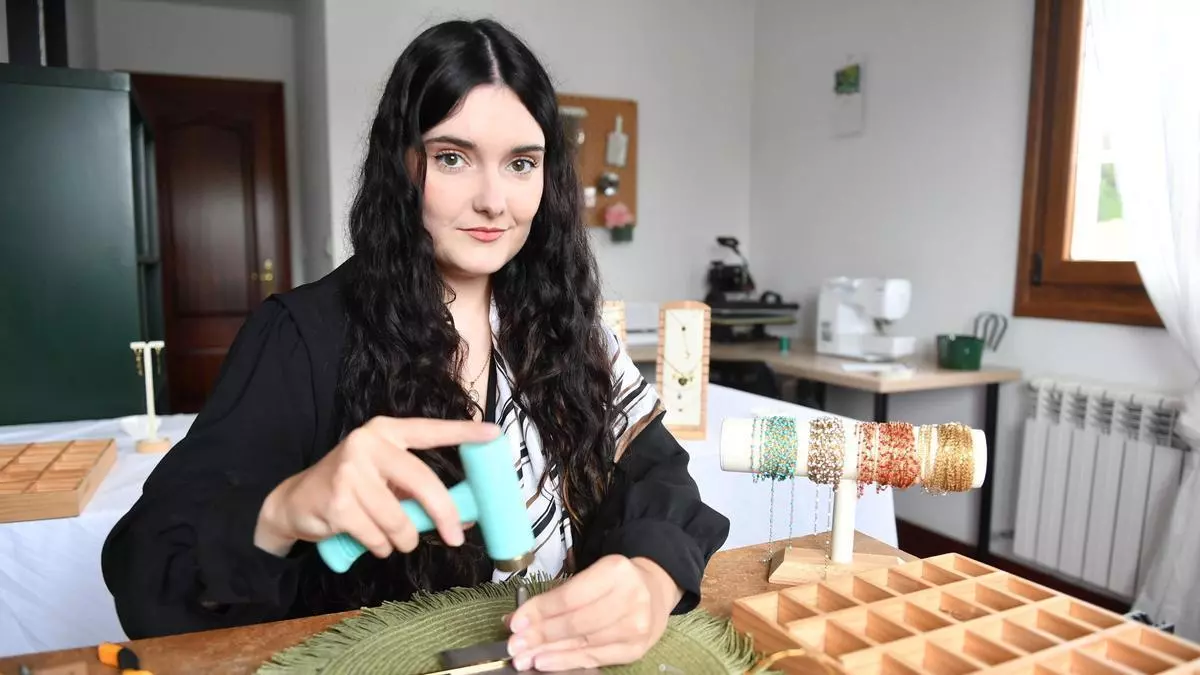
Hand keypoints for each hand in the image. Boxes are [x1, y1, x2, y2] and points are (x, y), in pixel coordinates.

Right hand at [254, 416, 499, 557]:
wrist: (294, 502)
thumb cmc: (351, 489)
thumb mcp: (385, 480)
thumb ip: (419, 491)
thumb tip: (465, 517)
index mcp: (385, 432)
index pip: (430, 430)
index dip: (462, 433)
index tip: (493, 434)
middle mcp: (367, 444)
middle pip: (423, 482)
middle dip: (444, 515)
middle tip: (455, 538)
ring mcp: (349, 472)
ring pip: (401, 520)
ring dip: (404, 539)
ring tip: (392, 537)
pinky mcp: (337, 503)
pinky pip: (378, 537)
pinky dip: (381, 547)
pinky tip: (370, 540)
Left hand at [506, 555, 682, 670]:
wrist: (655, 591)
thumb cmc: (614, 583)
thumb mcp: (589, 577)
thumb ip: (555, 596)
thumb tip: (516, 618)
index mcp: (616, 571)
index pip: (570, 596)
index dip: (540, 612)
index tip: (515, 623)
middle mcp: (631, 598)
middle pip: (576, 622)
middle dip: (540, 636)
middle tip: (515, 646)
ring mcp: (636, 626)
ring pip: (584, 643)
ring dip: (550, 653)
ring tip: (525, 659)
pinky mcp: (636, 649)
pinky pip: (595, 658)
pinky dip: (568, 662)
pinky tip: (547, 663)